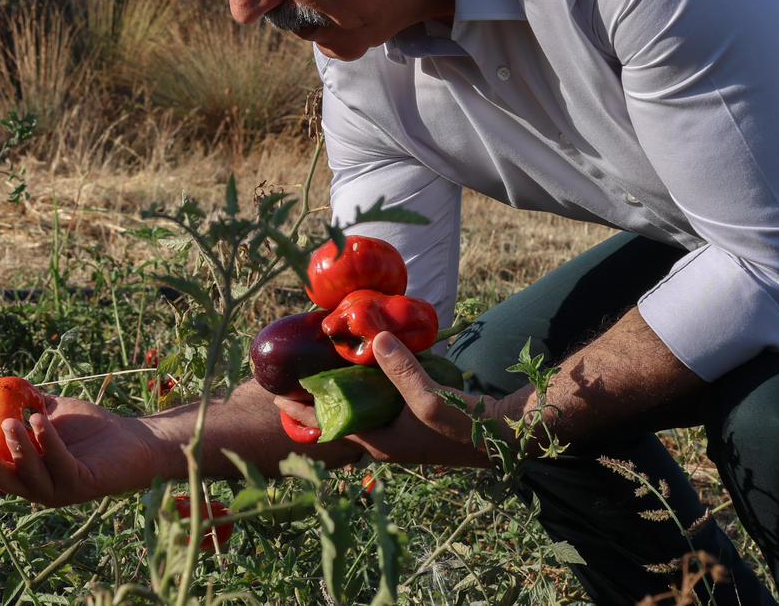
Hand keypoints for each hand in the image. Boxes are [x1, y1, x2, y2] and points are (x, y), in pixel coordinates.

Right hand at [0, 380, 165, 506]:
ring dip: (18, 448)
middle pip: (2, 482)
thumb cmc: (90, 428)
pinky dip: (47, 440)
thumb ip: (18, 402)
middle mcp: (36, 487)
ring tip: (11, 422)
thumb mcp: (48, 410)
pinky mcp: (81, 484)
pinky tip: (41, 419)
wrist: (135, 439)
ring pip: (29, 475)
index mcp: (24, 471)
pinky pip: (58, 462)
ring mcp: (58, 490)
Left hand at [274, 331, 506, 467]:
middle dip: (317, 398)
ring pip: (358, 408)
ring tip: (322, 364)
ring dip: (341, 390)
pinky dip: (367, 384)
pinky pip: (379, 400)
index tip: (274, 393)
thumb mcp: (429, 397)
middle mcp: (384, 440)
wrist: (503, 434)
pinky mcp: (412, 418)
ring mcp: (398, 431)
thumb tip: (373, 336)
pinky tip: (365, 362)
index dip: (299, 412)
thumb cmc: (465, 426)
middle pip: (338, 418)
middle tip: (296, 372)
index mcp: (378, 443)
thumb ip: (401, 368)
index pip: (326, 428)